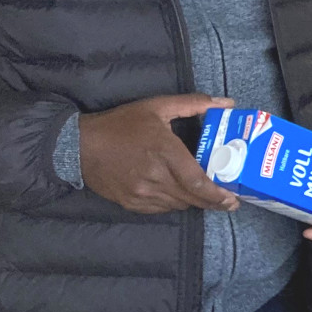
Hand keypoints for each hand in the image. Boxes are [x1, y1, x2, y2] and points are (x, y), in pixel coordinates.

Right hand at [80, 94, 239, 213]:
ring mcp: (141, 193)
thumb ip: (193, 104)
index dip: (217, 194)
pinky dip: (174, 203)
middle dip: (213, 202)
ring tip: (206, 197)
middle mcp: (154, 177)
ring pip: (178, 205)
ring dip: (193, 202)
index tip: (232, 198)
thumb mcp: (157, 106)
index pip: (197, 181)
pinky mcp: (131, 202)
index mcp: (164, 152)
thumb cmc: (121, 125)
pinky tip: (180, 196)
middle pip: (191, 198)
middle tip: (229, 202)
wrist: (79, 146)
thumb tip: (227, 102)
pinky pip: (160, 209)